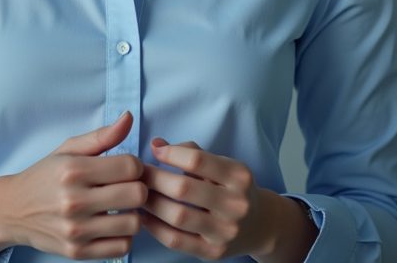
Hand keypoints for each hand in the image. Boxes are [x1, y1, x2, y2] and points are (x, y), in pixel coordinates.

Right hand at [0, 111, 147, 260]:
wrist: (11, 211)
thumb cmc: (44, 177)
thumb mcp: (68, 150)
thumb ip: (101, 136)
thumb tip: (129, 118)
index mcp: (73, 170)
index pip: (130, 166)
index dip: (135, 165)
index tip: (125, 169)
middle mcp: (74, 201)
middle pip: (137, 195)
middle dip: (138, 188)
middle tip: (126, 187)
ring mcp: (75, 230)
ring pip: (133, 223)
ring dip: (132, 214)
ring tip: (119, 207)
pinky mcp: (77, 252)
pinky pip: (122, 247)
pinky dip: (122, 236)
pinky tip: (111, 225)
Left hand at [140, 138, 316, 262]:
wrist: (260, 225)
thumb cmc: (232, 189)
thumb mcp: (223, 165)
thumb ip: (192, 152)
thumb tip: (156, 144)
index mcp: (239, 176)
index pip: (197, 160)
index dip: (170, 153)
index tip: (154, 150)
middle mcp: (236, 204)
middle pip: (183, 188)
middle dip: (153, 178)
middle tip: (137, 173)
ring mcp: (225, 231)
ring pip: (177, 216)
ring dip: (151, 203)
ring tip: (137, 194)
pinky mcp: (213, 252)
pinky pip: (177, 241)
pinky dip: (155, 228)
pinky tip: (145, 216)